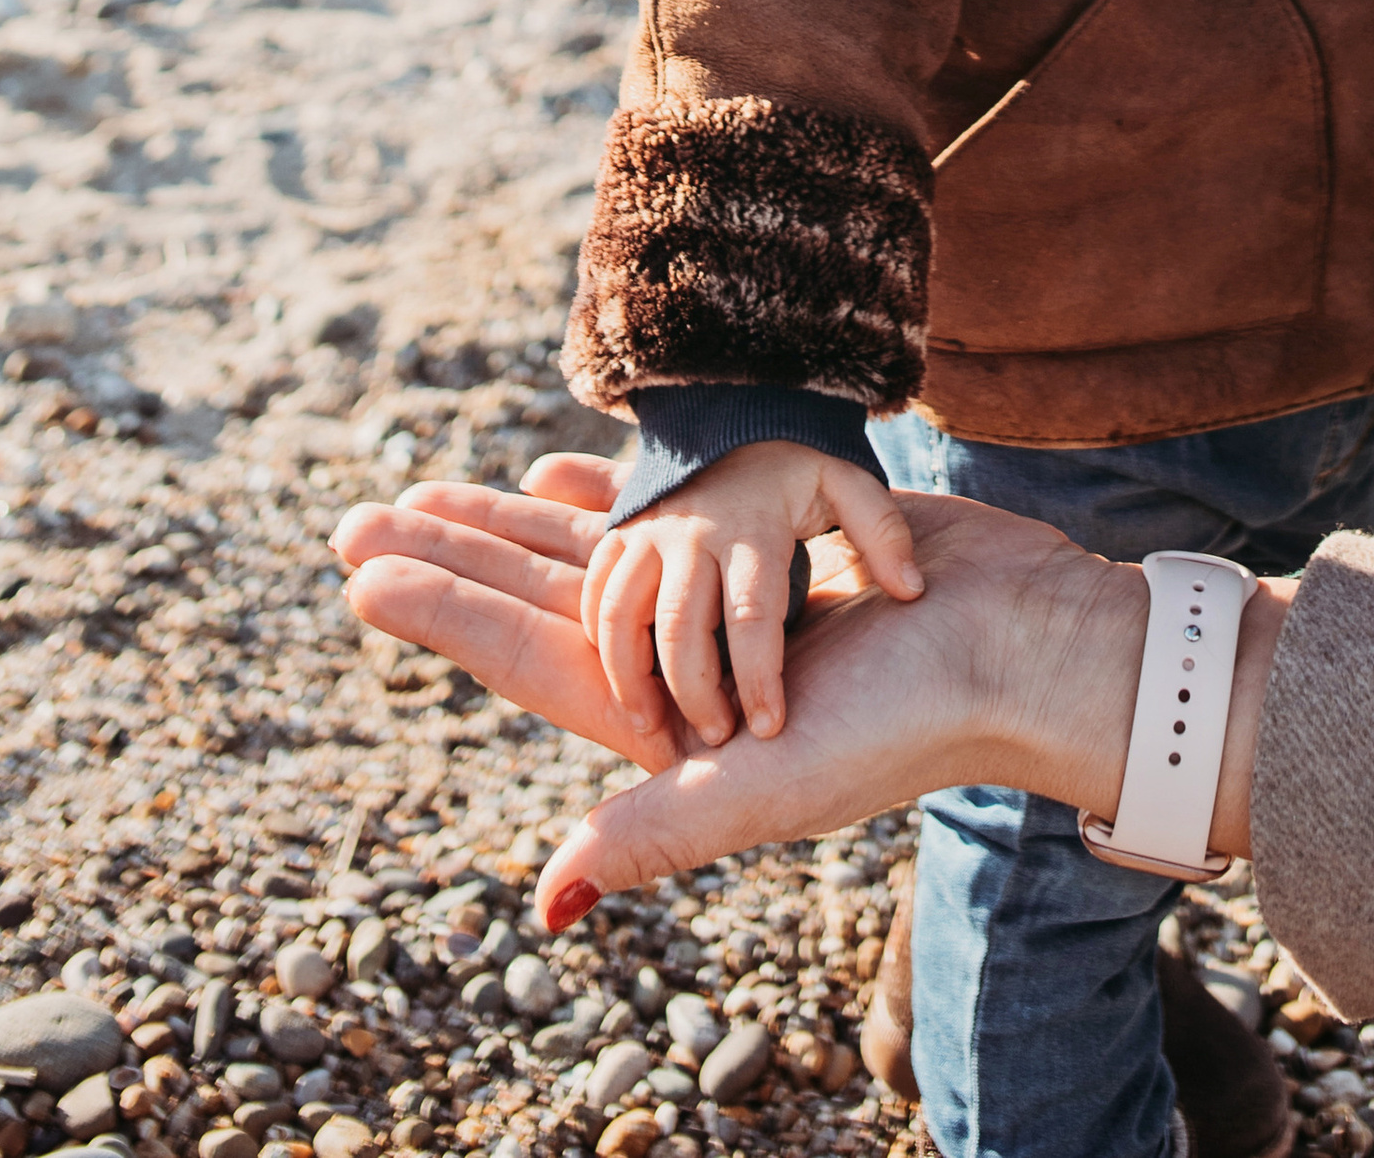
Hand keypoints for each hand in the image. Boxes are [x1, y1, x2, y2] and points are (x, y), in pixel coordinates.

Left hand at [331, 456, 1171, 914]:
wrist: (1013, 640)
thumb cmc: (902, 724)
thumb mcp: (767, 790)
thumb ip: (655, 833)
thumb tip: (549, 901)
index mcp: (665, 728)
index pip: (527, 657)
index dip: (442, 615)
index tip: (360, 569)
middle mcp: (681, 667)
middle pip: (538, 599)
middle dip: (450, 558)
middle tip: (360, 514)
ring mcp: (723, 607)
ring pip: (591, 555)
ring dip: (511, 522)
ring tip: (436, 487)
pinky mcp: (769, 546)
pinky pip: (668, 515)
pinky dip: (608, 496)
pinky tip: (559, 472)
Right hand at [572, 441, 921, 745]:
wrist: (732, 408)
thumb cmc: (799, 464)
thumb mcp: (849, 484)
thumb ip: (883, 533)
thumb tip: (912, 591)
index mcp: (755, 526)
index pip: (753, 613)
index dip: (759, 676)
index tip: (769, 729)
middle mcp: (695, 532)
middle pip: (682, 627)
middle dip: (695, 692)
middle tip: (715, 741)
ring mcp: (651, 532)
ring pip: (624, 614)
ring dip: (632, 677)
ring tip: (654, 729)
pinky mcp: (622, 533)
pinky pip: (599, 594)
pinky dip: (602, 642)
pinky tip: (624, 683)